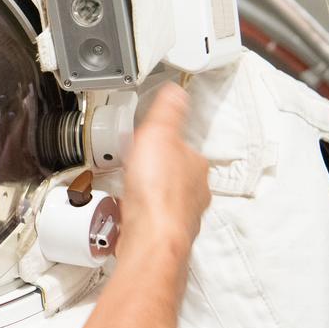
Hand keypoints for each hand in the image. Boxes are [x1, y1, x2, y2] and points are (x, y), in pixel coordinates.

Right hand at [119, 84, 209, 257]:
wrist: (151, 237)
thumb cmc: (157, 192)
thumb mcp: (158, 134)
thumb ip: (167, 111)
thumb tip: (176, 91)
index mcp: (196, 166)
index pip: (185, 148)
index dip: (167, 144)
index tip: (155, 143)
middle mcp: (195, 192)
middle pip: (180, 176)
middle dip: (163, 172)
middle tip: (144, 168)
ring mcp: (182, 216)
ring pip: (169, 200)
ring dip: (155, 196)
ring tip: (136, 191)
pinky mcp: (166, 235)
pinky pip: (156, 221)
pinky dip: (146, 217)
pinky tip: (133, 215)